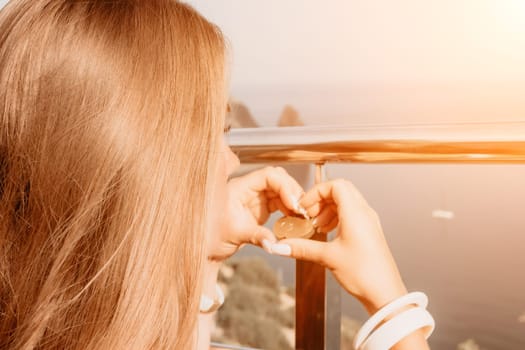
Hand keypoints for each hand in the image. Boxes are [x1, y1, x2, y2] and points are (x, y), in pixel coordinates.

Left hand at [207, 166, 303, 260]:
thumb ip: (257, 237)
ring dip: (293, 201)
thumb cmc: (211, 237)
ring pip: (281, 191)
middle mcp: (249, 189)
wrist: (206, 248)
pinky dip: (290, 210)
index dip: (285, 186)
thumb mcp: (234, 235)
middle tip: (303, 210)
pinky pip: (280, 203)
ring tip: (302, 216)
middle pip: (278, 180)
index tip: (294, 203)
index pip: (268, 175)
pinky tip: (295, 220)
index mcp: (240, 188)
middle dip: (293, 192)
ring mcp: (255, 198)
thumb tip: (274, 244)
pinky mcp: (260, 209)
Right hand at [271, 179, 407, 313]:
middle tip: (309, 214)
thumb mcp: (328, 257)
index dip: (317, 192)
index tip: (305, 206)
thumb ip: (301, 248)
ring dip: (328, 208)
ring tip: (316, 224)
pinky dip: (336, 217)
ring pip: (346, 201)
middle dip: (321, 199)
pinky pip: (352, 214)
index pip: (336, 185)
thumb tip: (282, 245)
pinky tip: (328, 232)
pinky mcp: (369, 232)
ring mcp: (369, 222)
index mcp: (356, 214)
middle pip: (341, 190)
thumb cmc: (366, 274)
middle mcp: (365, 214)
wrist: (385, 293)